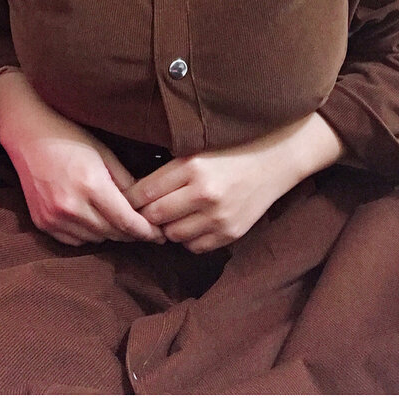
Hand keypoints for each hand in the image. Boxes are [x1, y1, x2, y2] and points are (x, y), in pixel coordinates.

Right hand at [0, 71, 163, 245]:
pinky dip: (87, 233)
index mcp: (91, 186)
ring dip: (108, 232)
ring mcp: (54, 217)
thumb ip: (126, 183)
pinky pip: (75, 240)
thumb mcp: (103, 154)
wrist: (27, 134)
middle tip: (141, 226)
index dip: (147, 231)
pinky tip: (89, 217)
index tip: (160, 235)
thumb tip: (146, 207)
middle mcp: (71, 206)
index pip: (127, 222)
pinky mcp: (42, 223)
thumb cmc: (68, 138)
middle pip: (113, 234)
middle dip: (130, 232)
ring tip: (112, 218)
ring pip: (95, 239)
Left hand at [124, 114, 343, 252]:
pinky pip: (195, 246)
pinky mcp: (232, 232)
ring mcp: (219, 216)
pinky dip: (188, 238)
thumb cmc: (228, 150)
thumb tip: (133, 193)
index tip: (123, 199)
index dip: (129, 198)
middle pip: (154, 216)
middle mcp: (204, 193)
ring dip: (167, 228)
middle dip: (144, 215)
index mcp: (190, 167)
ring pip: (173, 235)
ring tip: (170, 216)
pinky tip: (191, 223)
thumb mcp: (193, 151)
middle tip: (142, 211)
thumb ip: (166, 171)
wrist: (275, 159)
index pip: (144, 192)